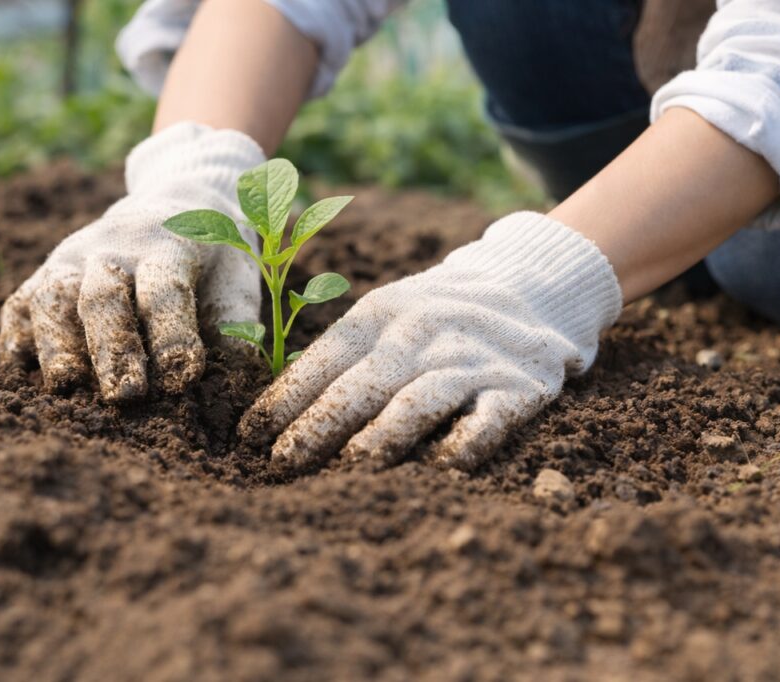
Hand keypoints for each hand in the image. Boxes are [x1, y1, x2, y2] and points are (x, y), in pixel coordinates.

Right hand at [0, 123, 265, 400]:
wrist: (177, 203)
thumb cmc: (214, 258)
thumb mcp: (237, 281)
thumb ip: (236, 329)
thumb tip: (233, 386)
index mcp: (169, 247)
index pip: (165, 292)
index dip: (173, 335)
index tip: (183, 378)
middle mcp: (112, 249)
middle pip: (103, 299)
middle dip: (113, 349)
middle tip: (125, 396)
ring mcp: (71, 257)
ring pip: (52, 297)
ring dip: (57, 344)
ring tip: (67, 387)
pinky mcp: (44, 272)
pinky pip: (20, 301)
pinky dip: (17, 334)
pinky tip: (22, 368)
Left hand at [239, 212, 621, 471]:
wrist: (529, 288)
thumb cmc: (436, 316)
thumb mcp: (387, 314)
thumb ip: (344, 358)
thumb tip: (274, 416)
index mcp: (381, 315)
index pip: (324, 360)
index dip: (285, 399)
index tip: (250, 437)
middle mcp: (422, 334)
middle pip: (364, 384)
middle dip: (318, 426)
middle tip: (283, 464)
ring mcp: (470, 361)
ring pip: (417, 402)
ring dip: (381, 439)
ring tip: (348, 471)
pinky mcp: (516, 388)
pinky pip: (486, 422)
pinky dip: (461, 446)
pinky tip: (437, 471)